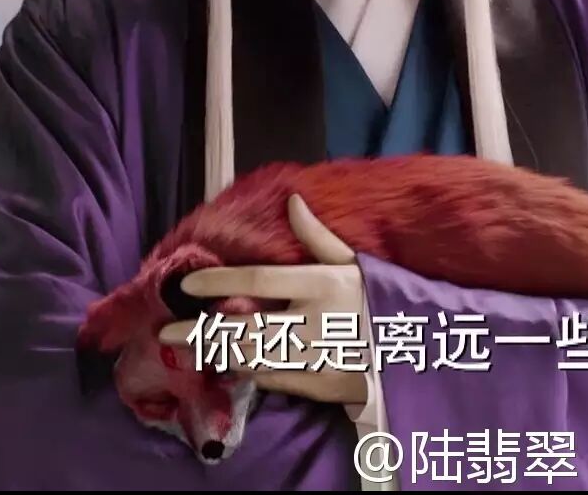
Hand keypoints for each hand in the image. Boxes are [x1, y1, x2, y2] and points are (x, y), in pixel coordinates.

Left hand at [159, 194, 370, 406]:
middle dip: (201, 330)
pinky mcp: (323, 386)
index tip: (187, 282)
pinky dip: (249, 372)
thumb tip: (292, 201)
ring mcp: (317, 358)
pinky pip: (274, 380)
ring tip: (191, 348)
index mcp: (322, 285)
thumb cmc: (382, 299)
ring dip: (219, 353)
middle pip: (244, 328)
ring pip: (253, 358)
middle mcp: (314, 322)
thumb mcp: (355, 261)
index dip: (218, 281)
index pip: (257, 281)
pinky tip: (230, 364)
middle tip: (167, 330)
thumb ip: (318, 235)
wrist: (421, 347)